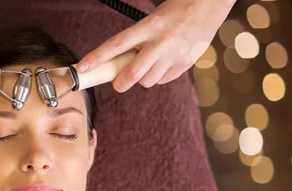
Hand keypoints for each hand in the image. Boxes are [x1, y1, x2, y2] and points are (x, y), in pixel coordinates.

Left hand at [77, 0, 235, 92]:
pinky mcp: (185, 65)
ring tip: (148, 64)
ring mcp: (174, 55)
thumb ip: (135, 41)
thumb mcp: (150, 22)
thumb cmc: (173, 13)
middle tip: (117, 83)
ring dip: (142, 79)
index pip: (117, 45)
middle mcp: (161, 42)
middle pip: (133, 73)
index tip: (83, 68)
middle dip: (120, 83)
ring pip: (147, 81)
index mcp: (148, 26)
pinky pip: (163, 80)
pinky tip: (163, 63)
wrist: (208, 7)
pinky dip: (158, 77)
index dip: (97, 58)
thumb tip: (116, 65)